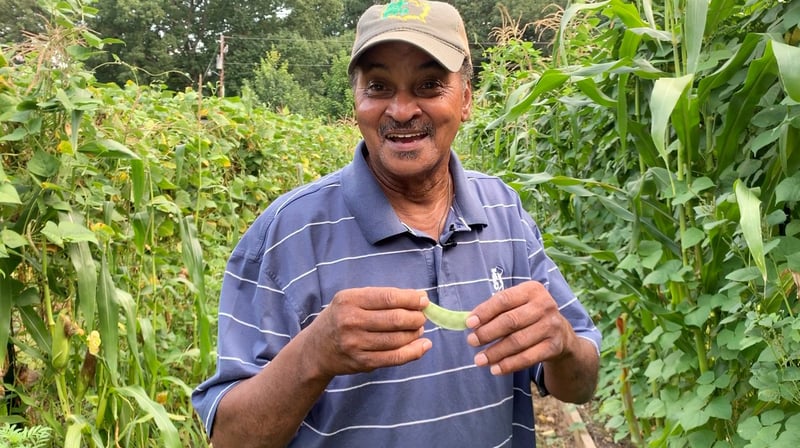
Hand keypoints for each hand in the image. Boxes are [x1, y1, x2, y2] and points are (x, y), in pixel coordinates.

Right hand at [305, 287, 431, 377]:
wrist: (316, 349)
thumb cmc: (340, 318)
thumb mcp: (351, 300)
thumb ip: (381, 298)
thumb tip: (419, 298)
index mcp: (349, 300)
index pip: (388, 298)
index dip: (411, 299)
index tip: (423, 300)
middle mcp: (351, 321)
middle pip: (395, 319)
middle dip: (416, 317)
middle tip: (422, 316)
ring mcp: (356, 344)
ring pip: (398, 339)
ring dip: (415, 333)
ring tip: (418, 329)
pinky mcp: (362, 362)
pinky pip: (394, 358)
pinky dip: (414, 352)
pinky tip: (424, 345)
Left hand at [466, 281, 576, 374]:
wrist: (561, 334)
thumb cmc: (529, 316)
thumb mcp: (517, 304)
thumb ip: (496, 310)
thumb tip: (470, 322)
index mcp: (532, 289)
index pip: (504, 299)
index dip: (484, 312)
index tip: (469, 324)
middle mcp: (545, 305)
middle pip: (510, 321)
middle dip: (487, 333)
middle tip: (471, 342)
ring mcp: (551, 326)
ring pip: (517, 342)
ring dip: (495, 352)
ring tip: (479, 360)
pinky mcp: (554, 346)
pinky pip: (527, 358)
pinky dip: (509, 365)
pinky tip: (495, 369)